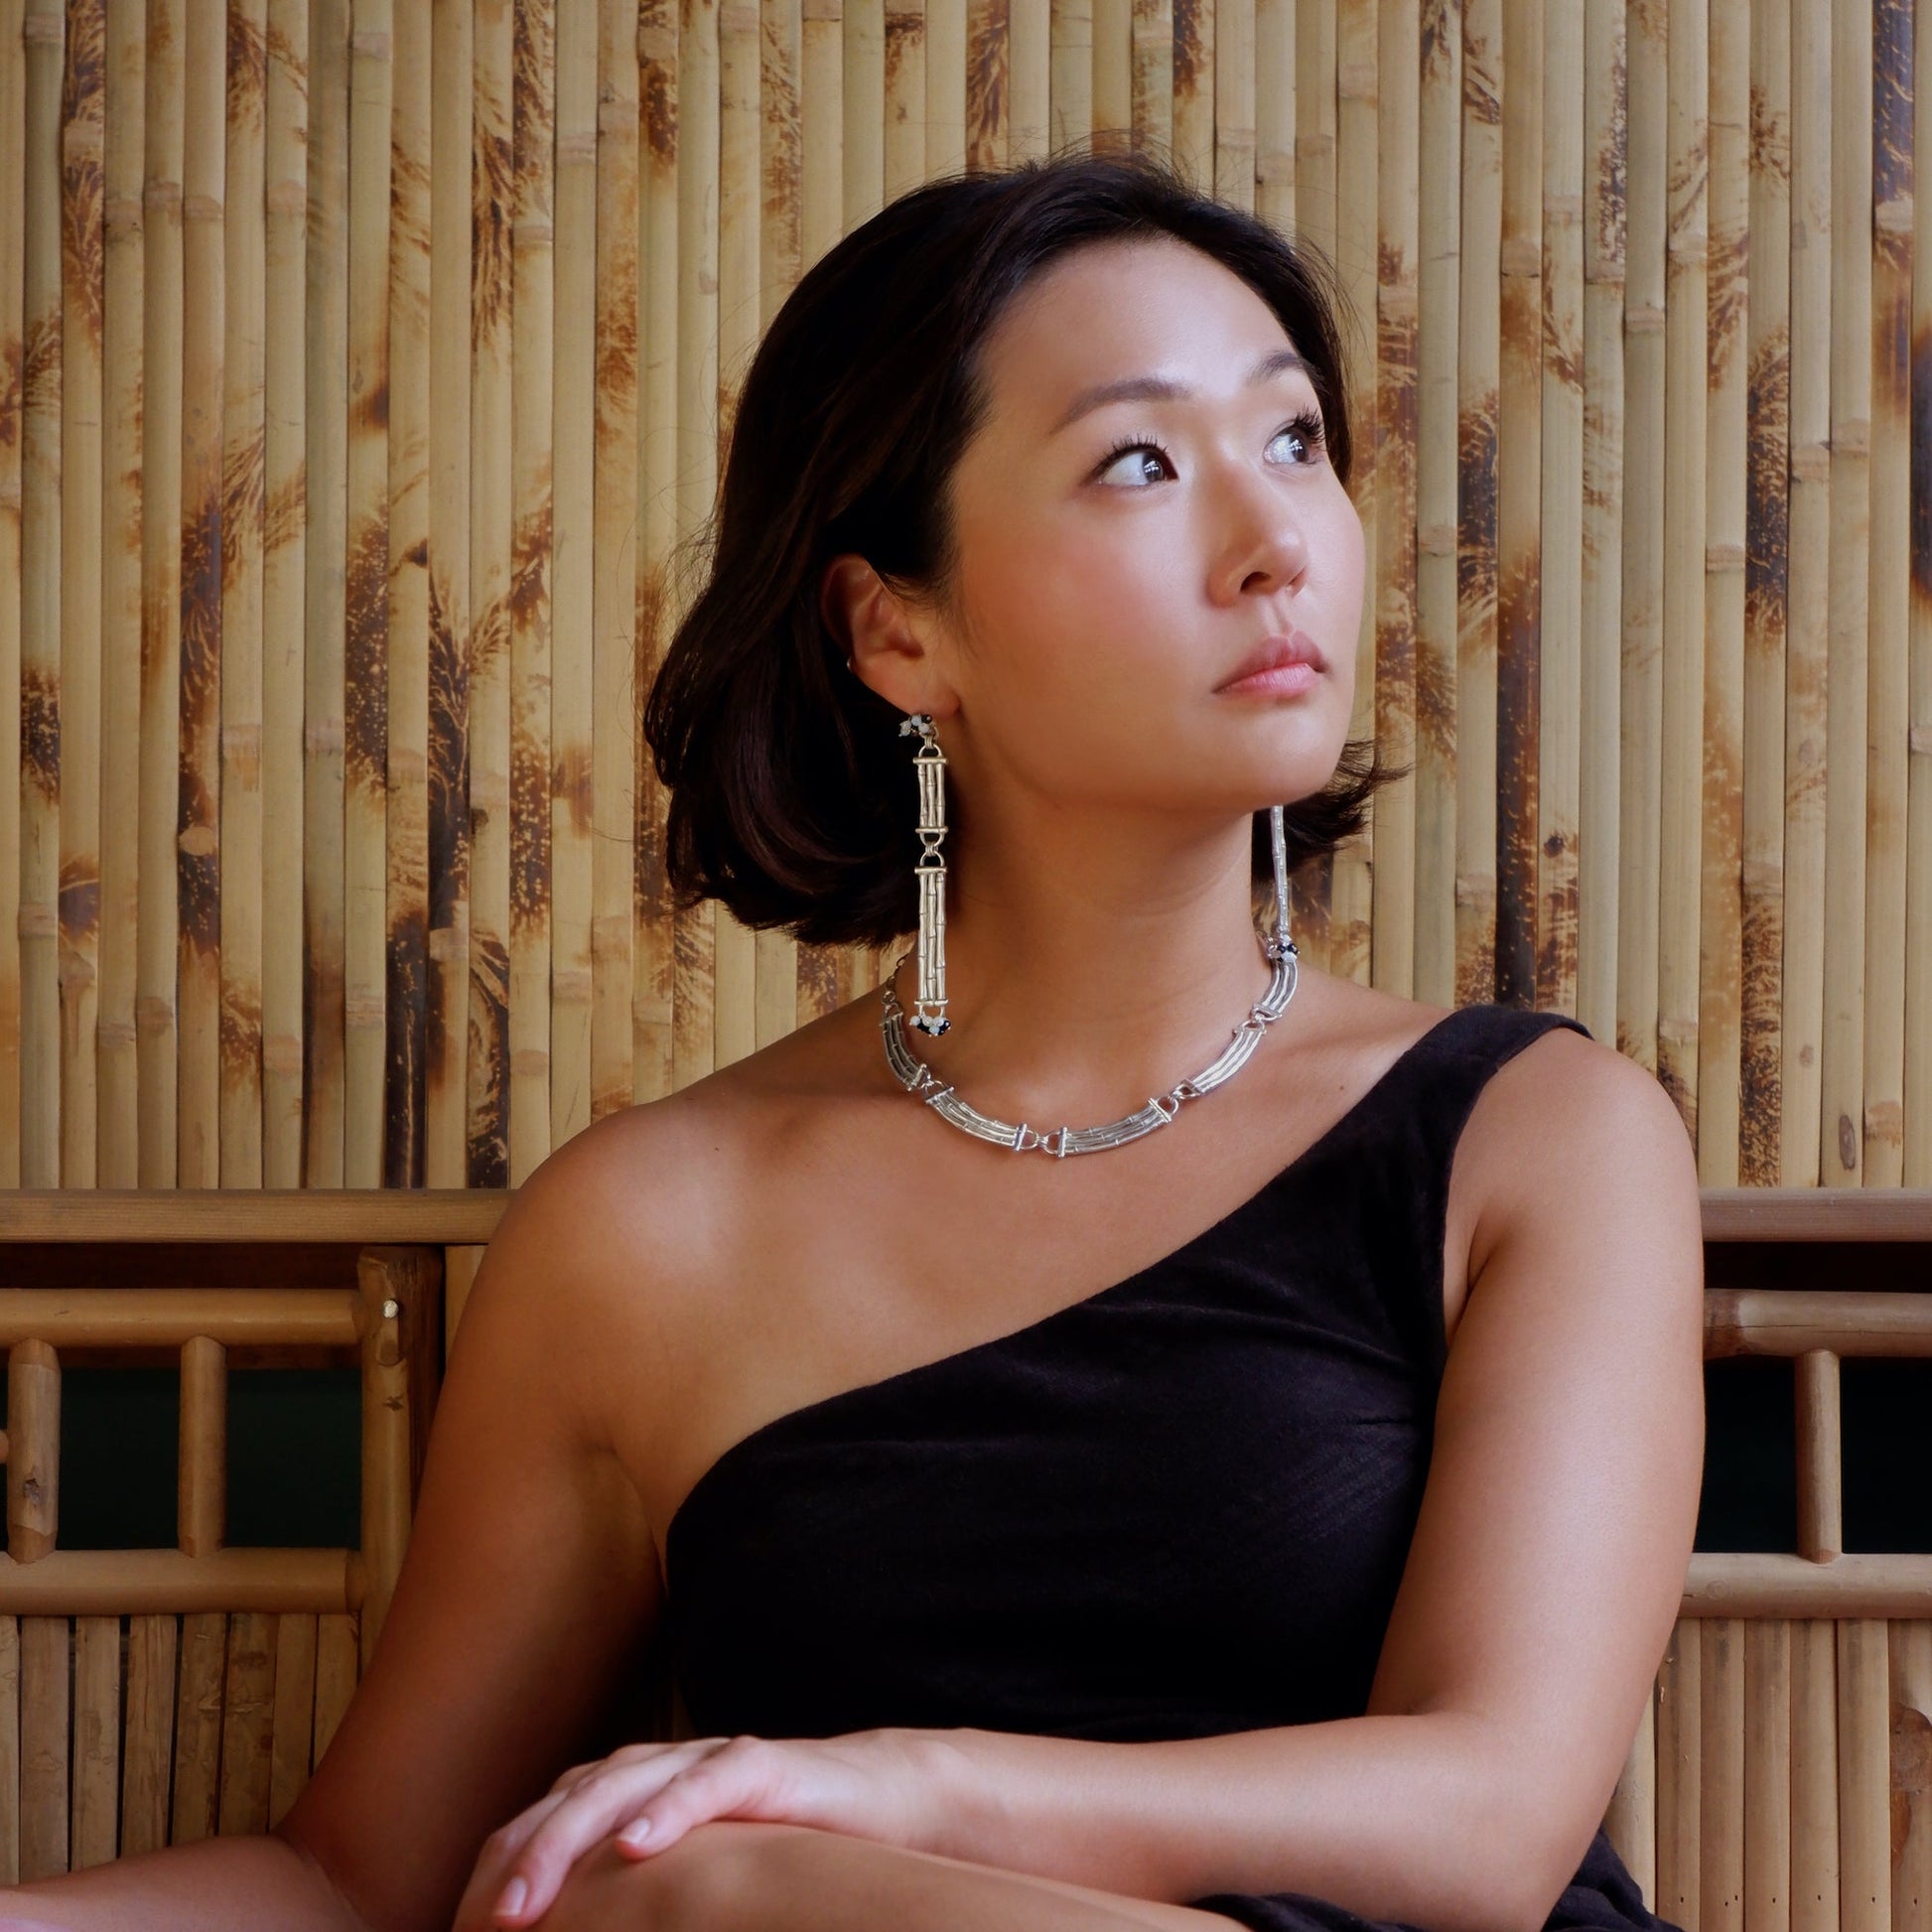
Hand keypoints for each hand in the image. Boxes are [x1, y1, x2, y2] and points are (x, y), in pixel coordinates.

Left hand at [450, 1727, 962, 1929]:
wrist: (875, 1800)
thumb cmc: (771, 1846)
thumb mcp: (686, 1877)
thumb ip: (628, 1899)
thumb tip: (559, 1931)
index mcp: (628, 1789)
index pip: (540, 1821)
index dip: (497, 1872)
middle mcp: (656, 1766)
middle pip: (567, 1801)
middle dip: (517, 1861)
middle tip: (481, 1927)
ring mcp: (706, 1759)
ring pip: (621, 1784)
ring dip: (567, 1840)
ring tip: (529, 1899)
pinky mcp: (761, 1765)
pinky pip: (709, 1781)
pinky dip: (669, 1812)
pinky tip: (637, 1849)